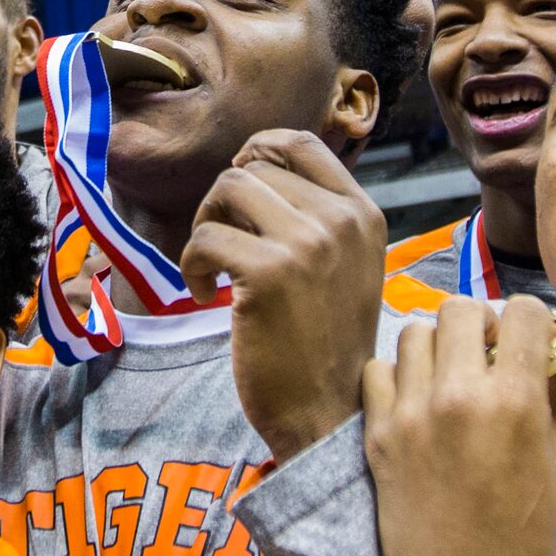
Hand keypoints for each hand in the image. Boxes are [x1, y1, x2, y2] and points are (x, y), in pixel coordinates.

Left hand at [179, 129, 384, 460]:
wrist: (328, 412)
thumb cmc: (323, 341)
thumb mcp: (344, 265)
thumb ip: (315, 216)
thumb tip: (254, 166)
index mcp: (364, 213)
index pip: (301, 143)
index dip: (257, 152)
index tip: (238, 192)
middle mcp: (342, 220)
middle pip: (255, 168)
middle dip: (224, 203)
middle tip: (223, 249)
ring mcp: (309, 244)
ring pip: (228, 189)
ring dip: (205, 225)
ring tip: (213, 268)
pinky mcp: (269, 273)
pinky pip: (205, 237)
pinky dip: (191, 264)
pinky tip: (206, 294)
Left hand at [363, 297, 555, 555]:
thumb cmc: (531, 543)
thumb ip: (552, 395)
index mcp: (515, 401)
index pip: (523, 312)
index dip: (534, 322)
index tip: (533, 341)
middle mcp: (458, 396)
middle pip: (461, 309)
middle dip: (481, 324)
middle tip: (488, 356)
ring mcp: (410, 415)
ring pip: (414, 333)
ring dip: (437, 346)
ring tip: (450, 378)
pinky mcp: (376, 438)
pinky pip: (376, 371)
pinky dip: (396, 376)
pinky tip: (416, 402)